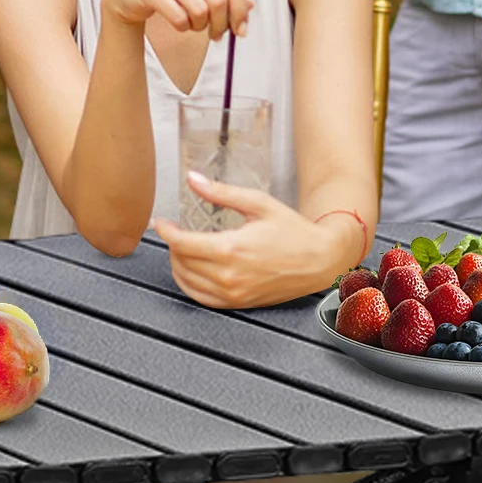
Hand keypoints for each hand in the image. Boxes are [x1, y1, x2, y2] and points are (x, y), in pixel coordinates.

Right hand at [100, 0, 249, 40]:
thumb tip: (250, 7)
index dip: (240, 9)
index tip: (240, 29)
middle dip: (221, 24)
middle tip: (217, 34)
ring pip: (200, 10)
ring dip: (200, 26)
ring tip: (195, 25)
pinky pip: (179, 17)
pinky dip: (183, 27)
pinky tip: (179, 23)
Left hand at [152, 175, 348, 308]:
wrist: (320, 261)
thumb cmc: (293, 232)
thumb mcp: (257, 203)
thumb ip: (221, 192)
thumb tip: (193, 179)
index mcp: (232, 249)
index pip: (182, 243)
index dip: (166, 231)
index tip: (161, 222)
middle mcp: (230, 276)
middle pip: (182, 262)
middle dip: (171, 245)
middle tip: (173, 230)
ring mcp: (234, 293)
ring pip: (188, 282)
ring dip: (177, 265)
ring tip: (179, 249)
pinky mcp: (239, 303)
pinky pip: (202, 299)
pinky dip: (189, 285)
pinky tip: (189, 272)